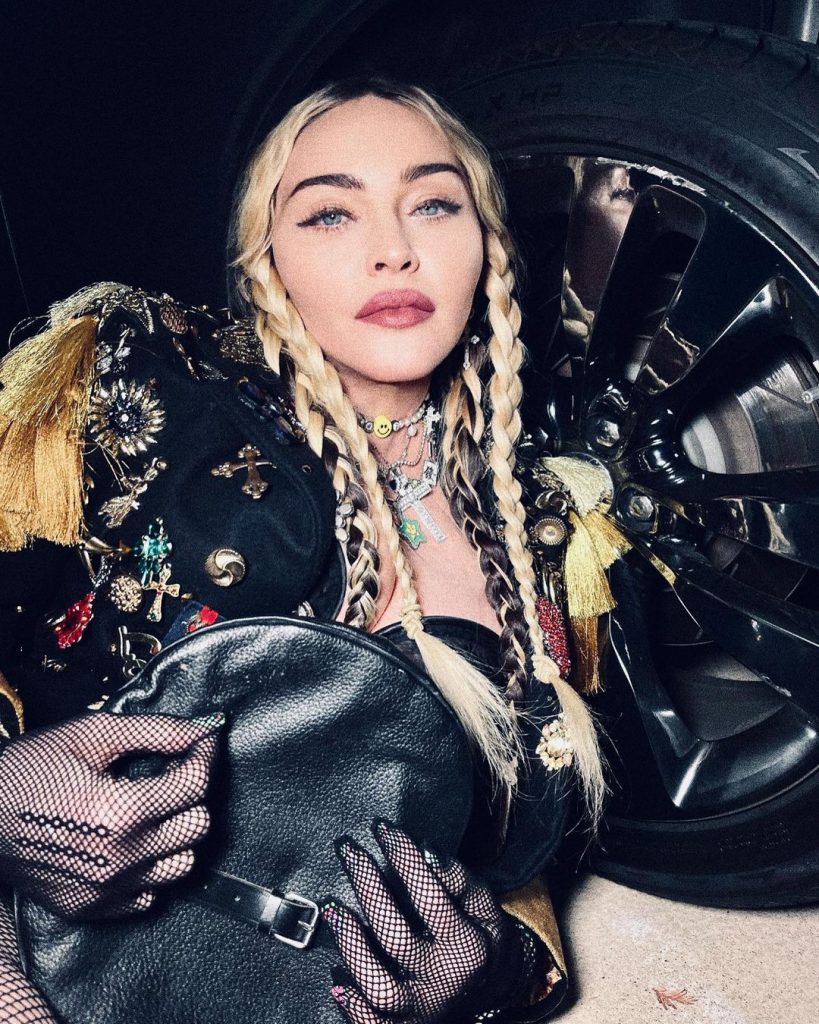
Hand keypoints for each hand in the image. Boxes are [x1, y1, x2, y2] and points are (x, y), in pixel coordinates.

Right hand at [0, 711, 222, 919]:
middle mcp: (118, 857)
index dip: (205, 754)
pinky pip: (151, 894)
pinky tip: (133, 842)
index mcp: (119, 811)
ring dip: (177, 832)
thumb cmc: (29, 768)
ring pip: (182, 863)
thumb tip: (205, 729)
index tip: (202, 742)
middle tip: (174, 773)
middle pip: (198, 825)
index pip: (195, 784)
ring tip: (153, 809)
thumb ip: (156, 731)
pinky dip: (152, 867)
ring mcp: (106, 889)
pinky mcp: (92, 907)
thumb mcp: (92, 734)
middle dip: (192, 793)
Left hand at [323, 820, 530, 1022]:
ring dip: (351, 946)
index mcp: (467, 947)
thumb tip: (426, 852)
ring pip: (379, 987)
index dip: (404, 858)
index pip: (431, 897)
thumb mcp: (484, 906)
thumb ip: (458, 879)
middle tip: (347, 850)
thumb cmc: (480, 937)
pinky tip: (336, 979)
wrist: (492, 994)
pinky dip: (353, 1006)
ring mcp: (421, 1010)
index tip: (382, 827)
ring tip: (333, 906)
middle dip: (367, 887)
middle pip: (395, 937)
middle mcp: (443, 982)